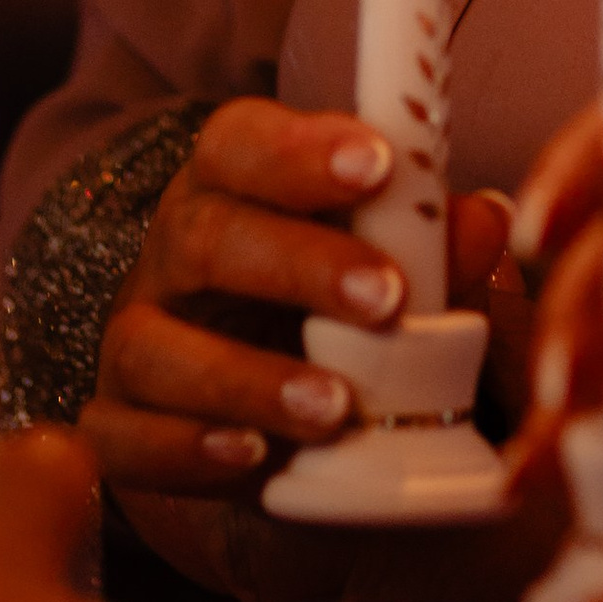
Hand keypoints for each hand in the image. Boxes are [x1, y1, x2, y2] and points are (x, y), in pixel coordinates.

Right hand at [82, 97, 516, 499]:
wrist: (270, 426)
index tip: (376, 164)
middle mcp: (171, 257)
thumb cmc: (332, 317)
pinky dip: (184, 449)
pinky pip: (121, 437)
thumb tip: (486, 219)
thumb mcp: (392, 278)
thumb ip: (433, 250)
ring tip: (335, 407)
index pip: (240, 143)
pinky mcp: (117, 427)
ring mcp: (135, 343)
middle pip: (204, 237)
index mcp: (232, 191)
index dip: (300, 149)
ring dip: (246, 378)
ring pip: (153, 344)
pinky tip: (251, 458)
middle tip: (384, 297)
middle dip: (297, 263)